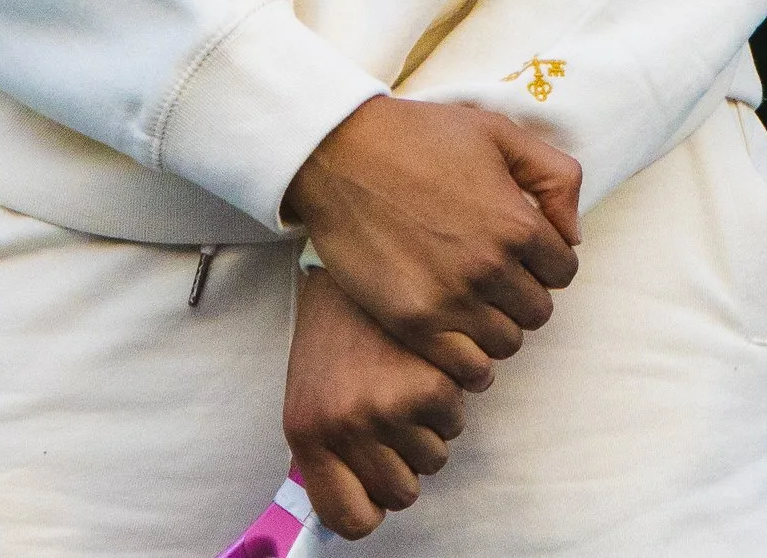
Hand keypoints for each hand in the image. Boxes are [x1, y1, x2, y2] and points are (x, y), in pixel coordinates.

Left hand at [285, 264, 466, 537]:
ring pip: (437, 455)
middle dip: (409, 456)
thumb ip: (333, 449)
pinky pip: (458, 417)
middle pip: (403, 490)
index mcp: (307, 436)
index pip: (349, 519)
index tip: (382, 482)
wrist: (352, 249)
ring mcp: (384, 409)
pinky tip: (436, 356)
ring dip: (435, 424)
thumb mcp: (313, 389)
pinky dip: (457, 392)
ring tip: (415, 375)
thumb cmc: (337, 322)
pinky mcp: (426, 384)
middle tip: (401, 409)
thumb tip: (369, 505)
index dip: (373, 506)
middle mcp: (342, 430)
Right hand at [288, 96, 581, 384]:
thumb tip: (572, 234)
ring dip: (498, 326)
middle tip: (497, 277)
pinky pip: (467, 370)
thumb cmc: (423, 137)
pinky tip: (459, 337)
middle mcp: (490, 267)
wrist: (344, 155)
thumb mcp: (500, 133)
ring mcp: (451, 300)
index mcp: (517, 221)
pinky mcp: (414, 324)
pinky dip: (472, 362)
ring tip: (476, 304)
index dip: (548, 260)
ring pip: (506, 344)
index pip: (564, 270)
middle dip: (524, 294)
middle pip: (537, 311)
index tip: (524, 252)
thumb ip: (555, 176)